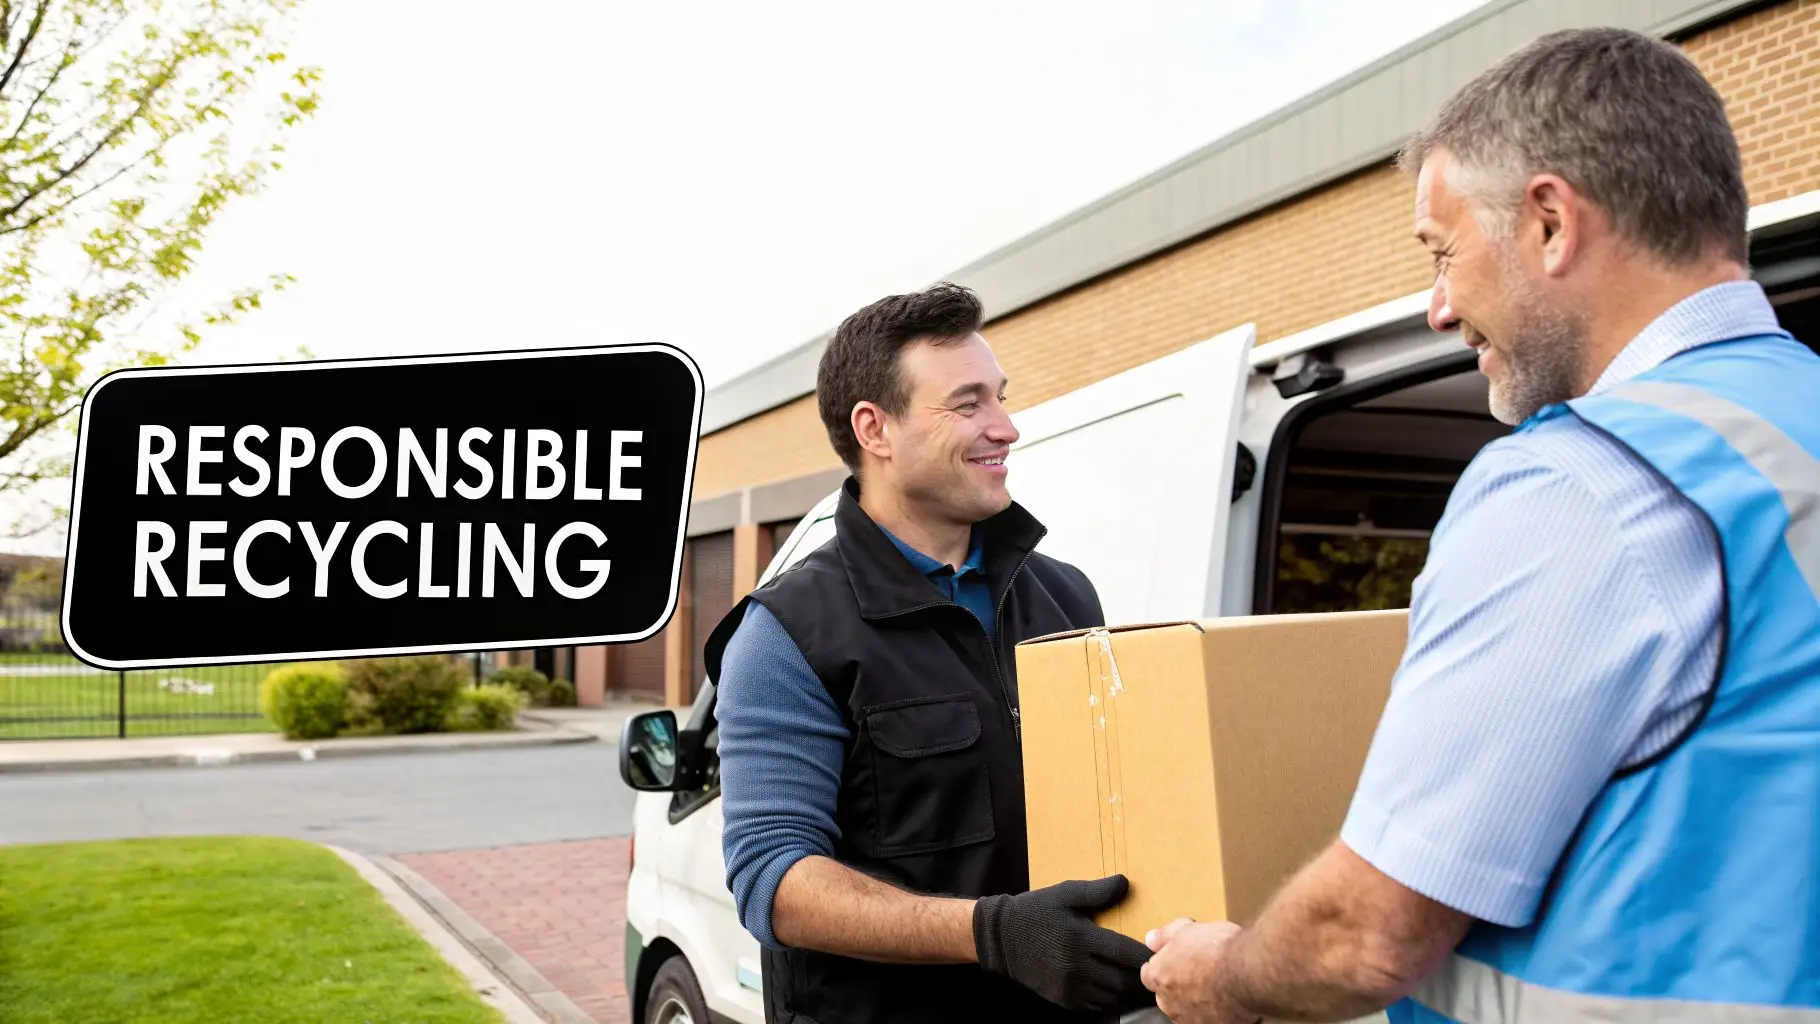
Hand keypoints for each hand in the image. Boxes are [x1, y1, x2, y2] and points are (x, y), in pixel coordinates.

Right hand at [973, 874, 1155, 1011]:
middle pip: (1122, 979)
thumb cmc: (1037, 911)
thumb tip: (1126, 884)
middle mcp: (1076, 966)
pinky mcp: (1062, 999)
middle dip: (1140, 976)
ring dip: (1123, 987)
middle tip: (1153, 968)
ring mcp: (1069, 986)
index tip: (1161, 954)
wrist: (1001, 938)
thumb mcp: (1065, 894)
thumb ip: (1097, 891)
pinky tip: (1108, 984)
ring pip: (1111, 995)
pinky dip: (1105, 996)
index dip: (1146, 956)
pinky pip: (1095, 1004)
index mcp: (1081, 938)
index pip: (1125, 953)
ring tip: (1132, 976)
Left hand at [1141, 918, 1259, 1023]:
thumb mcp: (1186, 929)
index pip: (1148, 975)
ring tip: (1214, 987)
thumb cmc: (1217, 949)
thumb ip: (1164, 935)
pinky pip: (1208, 1020)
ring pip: (1186, 1012)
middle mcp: (1170, 1003)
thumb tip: (1151, 938)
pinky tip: (1226, 1001)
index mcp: (1159, 976)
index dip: (1161, 965)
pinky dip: (1214, 1013)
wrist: (1247, 973)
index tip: (1173, 959)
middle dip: (1177, 985)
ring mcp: (1190, 1019)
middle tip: (1197, 971)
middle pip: (1165, 996)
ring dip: (1194, 1002)